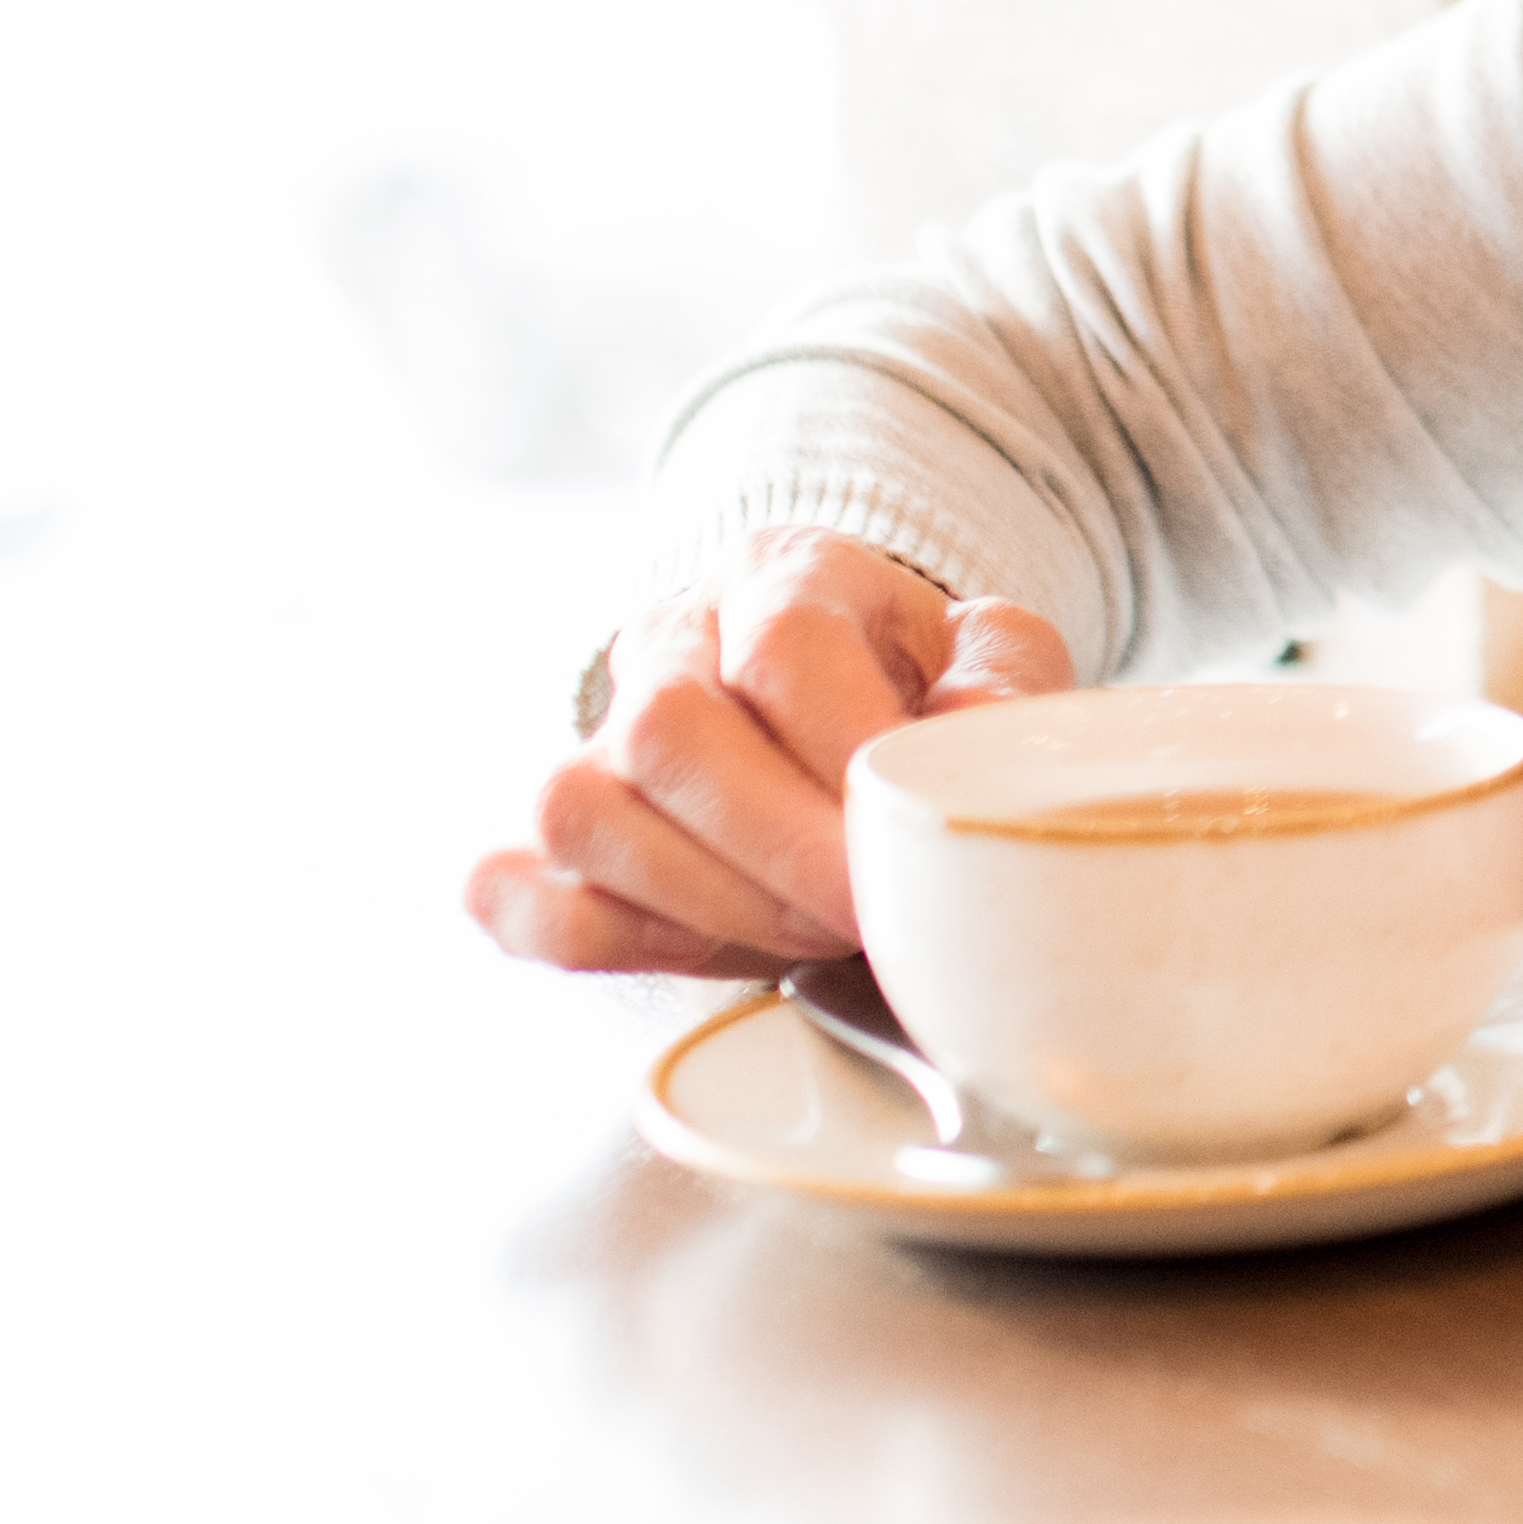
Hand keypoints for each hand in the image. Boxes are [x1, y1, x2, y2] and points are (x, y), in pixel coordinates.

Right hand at [463, 536, 1070, 973]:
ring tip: (807, 934)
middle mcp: (668, 638)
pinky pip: (517, 892)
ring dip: (705, 902)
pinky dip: (601, 937)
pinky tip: (705, 949)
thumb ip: (1005, 686)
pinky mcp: (541, 833)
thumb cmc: (921, 690)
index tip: (902, 845)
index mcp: (784, 573)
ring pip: (582, 810)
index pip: (783, 644)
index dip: (841, 756)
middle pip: (667, 730)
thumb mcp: (996, 661)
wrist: (841, 717)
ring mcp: (591, 733)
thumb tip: (969, 731)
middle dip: (776, 851)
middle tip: (860, 913)